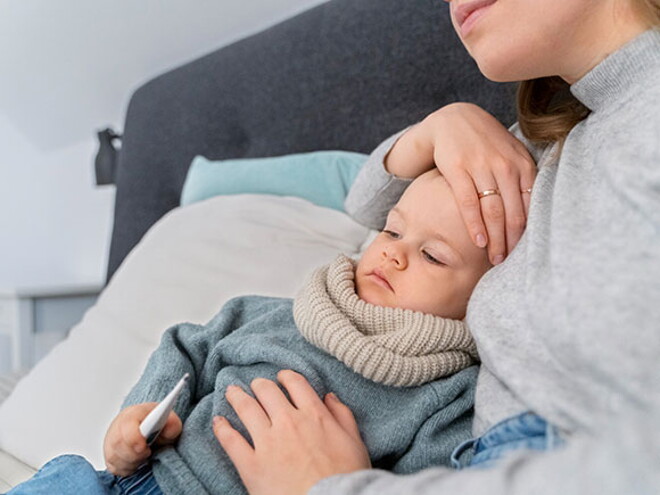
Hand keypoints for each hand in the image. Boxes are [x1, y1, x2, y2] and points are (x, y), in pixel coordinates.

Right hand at [103, 403, 181, 475]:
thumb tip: (170, 428)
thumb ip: (172, 424)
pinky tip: (137, 461)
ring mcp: (110, 442)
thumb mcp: (169, 421)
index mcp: (132, 414)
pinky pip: (115, 468)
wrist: (148, 428)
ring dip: (133, 462)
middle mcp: (117, 427)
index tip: (144, 447)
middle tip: (148, 452)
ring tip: (145, 455)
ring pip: (115, 458)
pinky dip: (128, 469)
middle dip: (135, 453)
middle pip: (117, 444)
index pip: (126, 424)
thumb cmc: (156, 424)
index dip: (133, 438)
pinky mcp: (110, 457)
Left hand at [213, 370, 370, 494]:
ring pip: (246, 408)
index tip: (281, 378)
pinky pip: (231, 440)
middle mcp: (288, 422)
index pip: (295, 384)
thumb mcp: (355, 442)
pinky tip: (218, 421)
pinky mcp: (252, 465)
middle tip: (256, 385)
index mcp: (314, 415)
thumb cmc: (346, 477)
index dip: (286, 377)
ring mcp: (267, 442)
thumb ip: (342, 415)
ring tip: (231, 392)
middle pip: (267, 391)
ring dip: (237, 396)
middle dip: (260, 385)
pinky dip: (222, 428)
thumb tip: (329, 396)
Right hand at [385, 102, 536, 264]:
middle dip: (511, 241)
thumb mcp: (510, 154)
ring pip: (492, 210)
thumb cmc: (484, 143)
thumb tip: (535, 213)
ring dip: (495, 238)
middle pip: (512, 212)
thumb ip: (523, 179)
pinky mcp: (457, 169)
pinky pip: (468, 202)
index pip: (530, 205)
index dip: (528, 232)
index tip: (525, 252)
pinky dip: (474, 224)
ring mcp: (480, 166)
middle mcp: (504, 165)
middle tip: (508, 261)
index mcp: (522, 163)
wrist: (453, 120)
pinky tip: (478, 240)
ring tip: (494, 257)